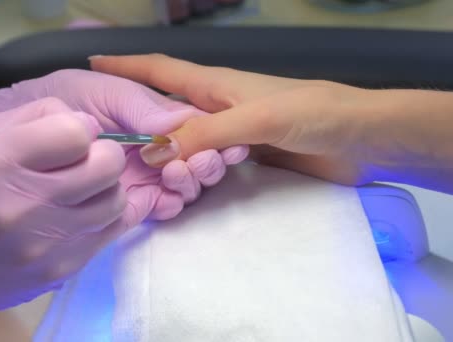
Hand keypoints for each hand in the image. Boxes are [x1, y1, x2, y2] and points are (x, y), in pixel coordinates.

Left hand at [0, 69, 247, 220]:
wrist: (1, 146)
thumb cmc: (48, 104)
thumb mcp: (92, 91)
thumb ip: (135, 103)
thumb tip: (181, 122)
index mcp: (152, 115)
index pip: (197, 125)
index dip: (215, 134)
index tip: (222, 142)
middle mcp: (153, 146)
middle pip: (200, 157)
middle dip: (207, 162)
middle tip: (198, 162)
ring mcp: (143, 177)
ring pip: (186, 185)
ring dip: (191, 182)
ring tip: (177, 174)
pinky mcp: (128, 206)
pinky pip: (162, 208)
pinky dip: (172, 205)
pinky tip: (166, 198)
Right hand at [0, 98, 126, 338]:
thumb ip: (37, 117)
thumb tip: (91, 125)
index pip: (74, 132)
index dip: (80, 127)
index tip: (71, 135)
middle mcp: (22, 205)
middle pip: (107, 165)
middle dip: (104, 155)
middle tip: (86, 160)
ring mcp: (47, 243)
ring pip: (116, 198)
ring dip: (106, 187)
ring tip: (82, 188)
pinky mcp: (66, 269)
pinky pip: (113, 229)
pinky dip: (105, 214)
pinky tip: (83, 212)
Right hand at [90, 54, 373, 184]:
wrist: (361, 140)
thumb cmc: (313, 114)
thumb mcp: (256, 118)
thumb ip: (207, 133)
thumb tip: (154, 153)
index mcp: (217, 85)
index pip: (162, 70)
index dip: (127, 65)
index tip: (90, 66)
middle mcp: (219, 108)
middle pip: (167, 112)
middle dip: (138, 124)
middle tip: (110, 149)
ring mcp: (233, 136)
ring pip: (186, 144)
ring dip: (166, 159)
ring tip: (145, 179)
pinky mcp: (248, 160)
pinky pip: (208, 167)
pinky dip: (191, 176)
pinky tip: (178, 190)